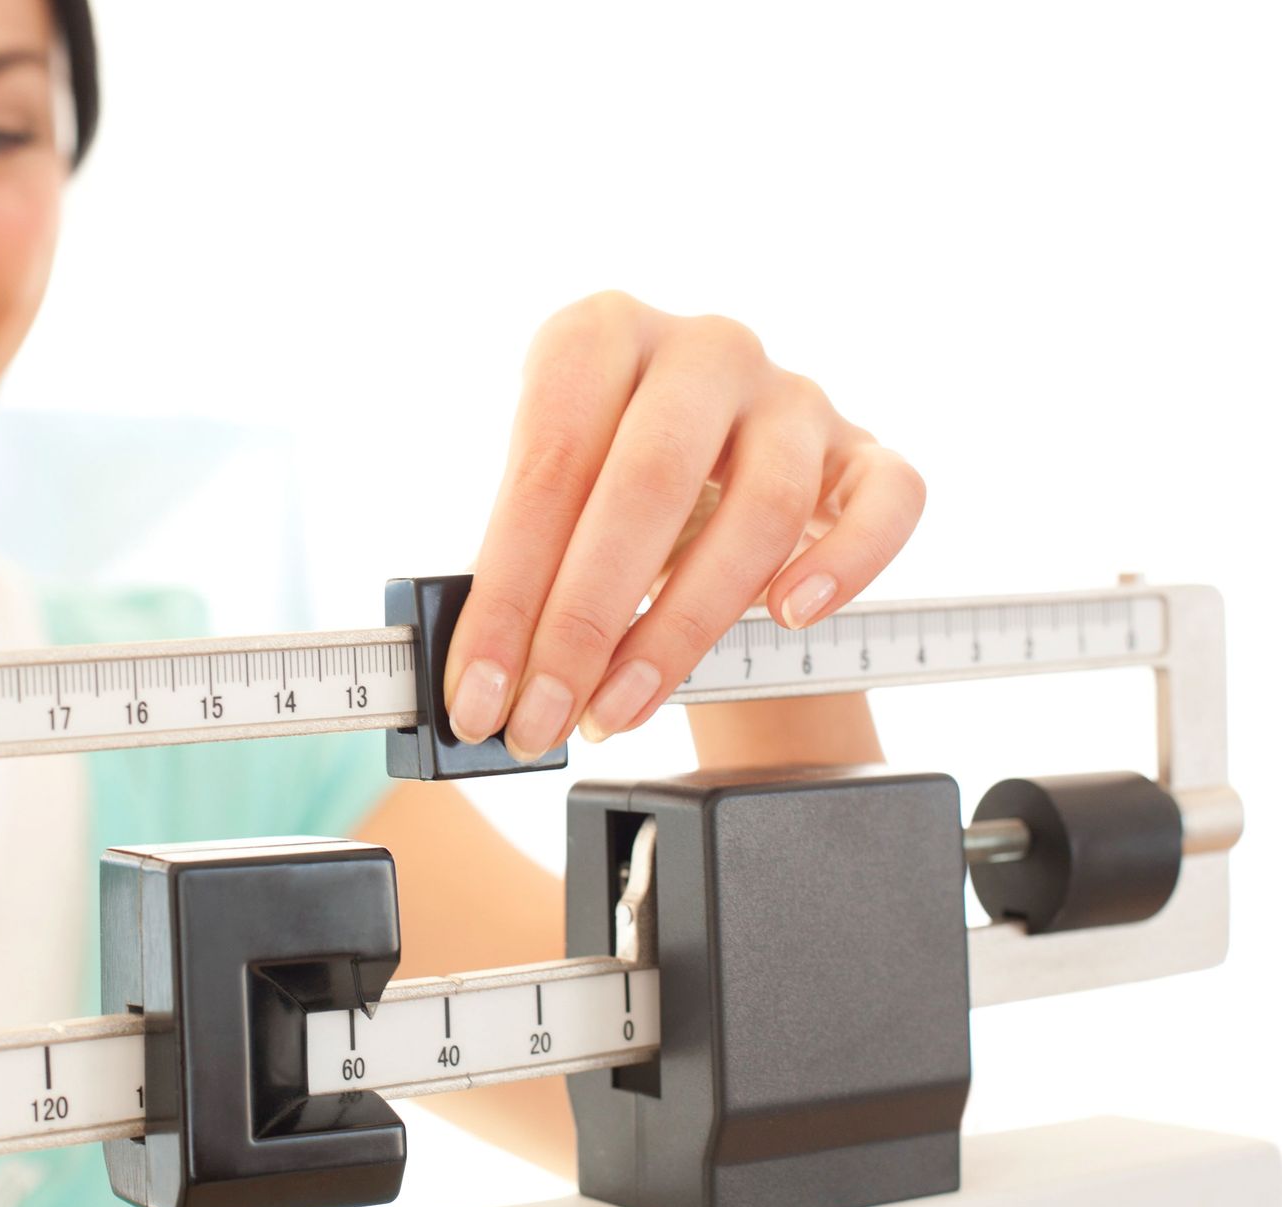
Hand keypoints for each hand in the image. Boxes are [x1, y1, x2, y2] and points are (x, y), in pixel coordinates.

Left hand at [444, 291, 925, 759]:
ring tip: (618, 708)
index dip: (506, 590)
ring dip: (682, 629)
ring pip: (761, 509)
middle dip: (581, 623)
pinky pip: (885, 502)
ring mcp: (791, 396)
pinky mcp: (863, 451)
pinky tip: (789, 618)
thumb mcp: (544, 503)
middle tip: (539, 719)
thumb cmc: (600, 487)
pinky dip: (843, 565)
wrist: (705, 469)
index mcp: (597, 335)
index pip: (547, 465)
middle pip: (647, 483)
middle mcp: (701, 350)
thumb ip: (509, 568)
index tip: (474, 693)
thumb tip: (476, 677)